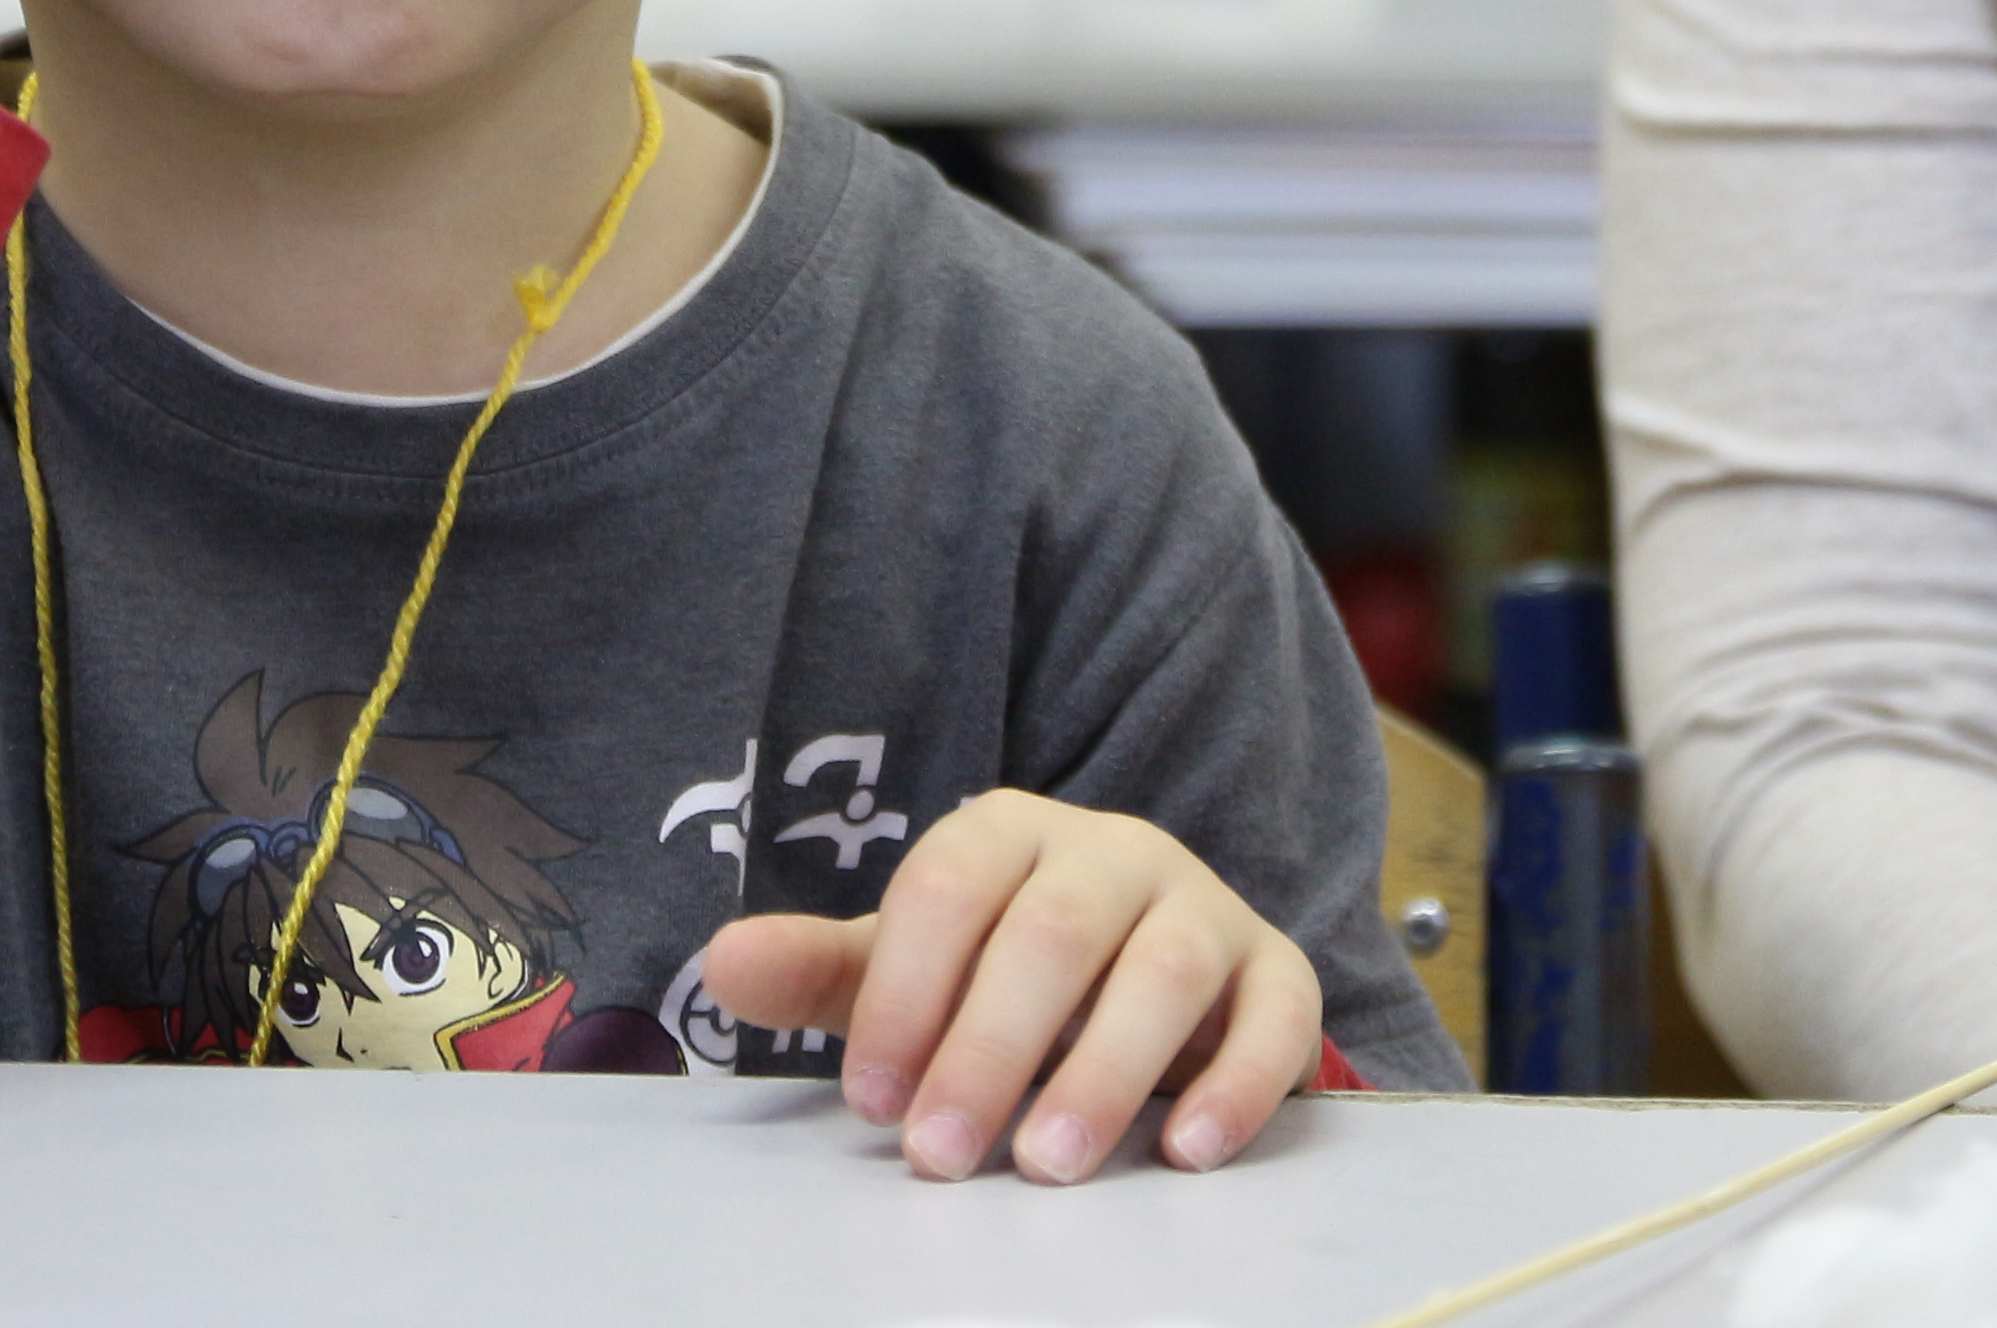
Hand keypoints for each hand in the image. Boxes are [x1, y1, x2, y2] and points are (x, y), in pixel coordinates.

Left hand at [699, 791, 1325, 1184]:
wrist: (1147, 966)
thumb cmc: (1004, 972)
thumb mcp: (911, 968)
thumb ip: (823, 971)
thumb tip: (720, 963)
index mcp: (1011, 832)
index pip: (950, 887)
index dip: (904, 991)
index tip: (868, 1098)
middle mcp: (1114, 852)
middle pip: (1054, 932)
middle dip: (990, 1048)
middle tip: (941, 1154)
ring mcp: (1203, 906)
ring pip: (1163, 973)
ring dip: (1106, 1073)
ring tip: (1049, 1163)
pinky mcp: (1276, 971)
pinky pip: (1275, 1015)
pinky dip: (1237, 1084)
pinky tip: (1187, 1153)